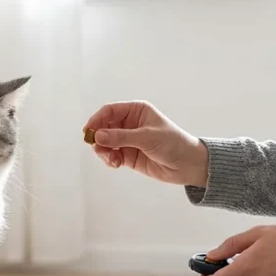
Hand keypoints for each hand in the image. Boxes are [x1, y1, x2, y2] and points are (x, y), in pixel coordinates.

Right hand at [82, 101, 208, 186]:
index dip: (97, 120)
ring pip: (104, 143)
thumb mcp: (147, 137)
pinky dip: (109, 160)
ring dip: (103, 151)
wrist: (188, 165)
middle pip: (103, 127)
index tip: (88, 131)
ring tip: (112, 160)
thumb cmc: (173, 143)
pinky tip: (115, 164)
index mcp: (136, 111)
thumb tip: (97, 136)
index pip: (109, 111)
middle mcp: (129, 124)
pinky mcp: (127, 155)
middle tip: (98, 149)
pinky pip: (111, 155)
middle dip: (99, 138)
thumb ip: (121, 137)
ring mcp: (127, 140)